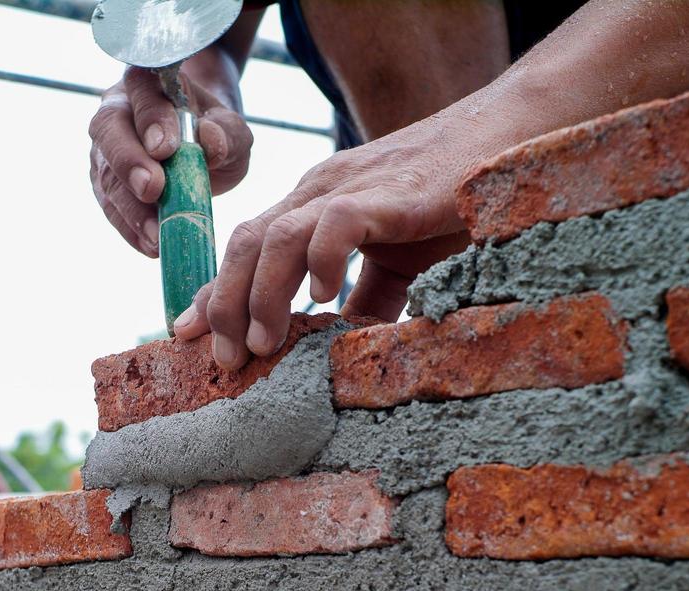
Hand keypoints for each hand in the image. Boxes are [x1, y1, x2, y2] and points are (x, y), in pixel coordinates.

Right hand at [89, 65, 253, 257]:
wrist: (201, 145)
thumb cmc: (215, 130)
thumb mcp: (233, 128)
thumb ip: (227, 132)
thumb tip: (211, 142)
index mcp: (149, 83)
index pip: (142, 91)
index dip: (151, 118)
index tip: (167, 148)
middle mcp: (117, 109)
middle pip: (108, 129)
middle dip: (129, 162)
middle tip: (152, 189)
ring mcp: (106, 148)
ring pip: (106, 173)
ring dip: (130, 207)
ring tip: (157, 234)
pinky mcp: (106, 183)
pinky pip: (110, 206)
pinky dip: (130, 229)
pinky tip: (151, 245)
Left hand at [173, 111, 489, 368]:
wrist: (501, 134)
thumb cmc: (446, 197)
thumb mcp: (395, 259)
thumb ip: (366, 299)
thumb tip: (345, 350)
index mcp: (312, 207)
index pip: (247, 250)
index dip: (214, 292)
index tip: (186, 334)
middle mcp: (318, 193)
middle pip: (245, 244)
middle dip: (225, 304)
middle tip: (223, 359)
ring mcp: (348, 189)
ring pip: (276, 237)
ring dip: (260, 294)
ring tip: (261, 344)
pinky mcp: (386, 193)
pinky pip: (337, 224)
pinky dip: (322, 260)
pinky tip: (324, 298)